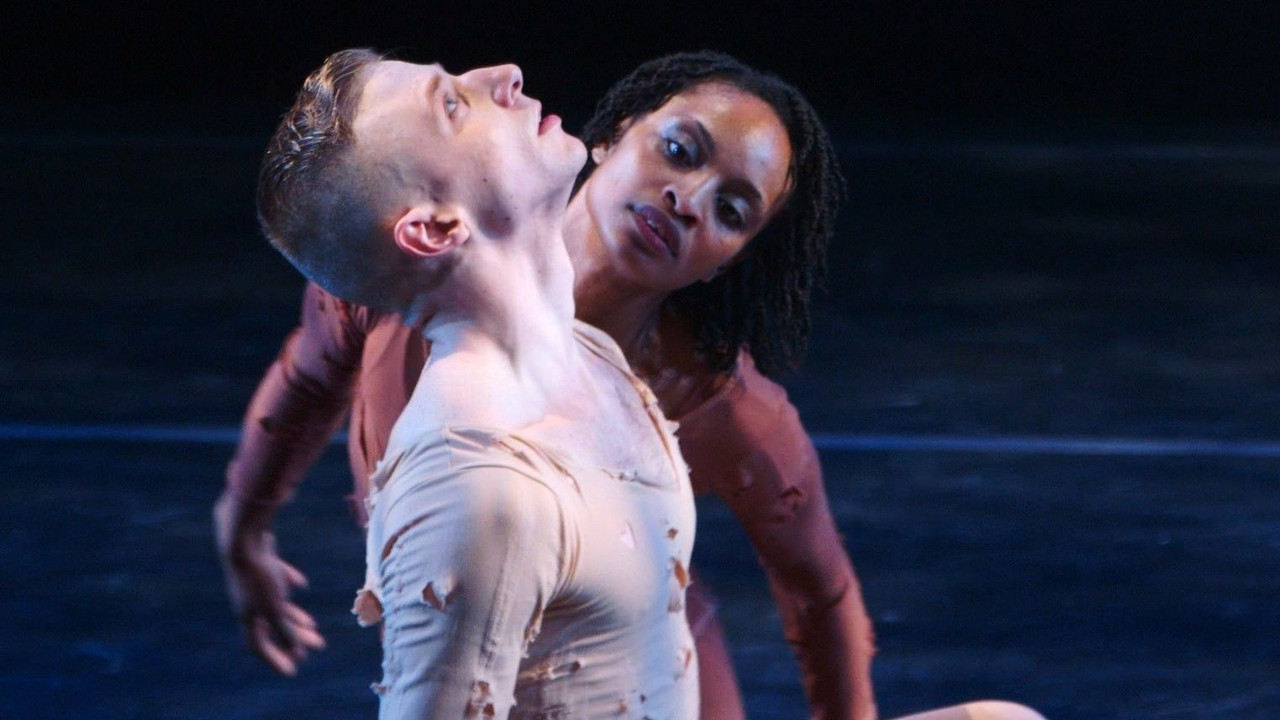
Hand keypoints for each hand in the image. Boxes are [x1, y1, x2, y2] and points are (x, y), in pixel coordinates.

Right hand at [213, 493, 326, 674]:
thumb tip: (296, 651)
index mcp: (247, 616)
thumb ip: (285, 629)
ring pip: (276, 604)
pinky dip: (289, 582)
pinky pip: (276, 576)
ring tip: (313, 625)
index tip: (293, 670)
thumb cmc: (258, 575)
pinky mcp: (260, 561)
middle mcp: (247, 601)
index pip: (259, 645)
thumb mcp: (275, 607)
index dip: (276, 659)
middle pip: (274, 626)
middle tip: (318, 646)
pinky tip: (301, 585)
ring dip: (295, 616)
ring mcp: (253, 581)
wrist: (242, 537)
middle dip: (296, 638)